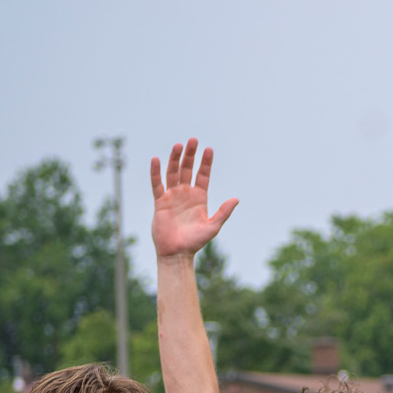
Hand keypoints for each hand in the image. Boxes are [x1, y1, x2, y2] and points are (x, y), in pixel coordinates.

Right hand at [151, 138, 238, 259]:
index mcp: (200, 198)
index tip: (209, 149)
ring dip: (175, 159)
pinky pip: (157, 184)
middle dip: (190, 155)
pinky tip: (156, 160)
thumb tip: (236, 199)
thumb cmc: (196, 241)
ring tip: (179, 145)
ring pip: (173, 172)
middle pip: (187, 169)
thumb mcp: (213, 225)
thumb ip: (224, 212)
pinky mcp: (160, 202)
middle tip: (193, 140)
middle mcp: (185, 194)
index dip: (205, 163)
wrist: (177, 252)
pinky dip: (155, 172)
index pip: (203, 175)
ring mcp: (172, 196)